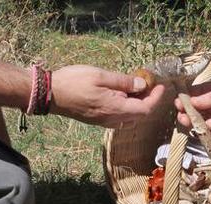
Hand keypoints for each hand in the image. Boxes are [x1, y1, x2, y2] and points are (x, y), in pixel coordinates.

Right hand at [51, 65, 165, 126]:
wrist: (49, 94)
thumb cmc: (74, 82)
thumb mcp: (101, 75)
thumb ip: (123, 82)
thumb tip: (142, 85)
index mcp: (116, 108)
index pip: (146, 108)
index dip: (156, 98)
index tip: (161, 86)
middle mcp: (113, 119)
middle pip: (140, 115)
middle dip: (148, 101)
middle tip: (150, 85)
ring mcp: (105, 121)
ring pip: (130, 118)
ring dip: (138, 105)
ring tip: (137, 88)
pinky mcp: (98, 120)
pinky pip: (120, 118)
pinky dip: (126, 107)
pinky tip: (122, 95)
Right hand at [174, 77, 210, 134]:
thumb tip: (192, 102)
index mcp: (208, 91)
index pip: (190, 97)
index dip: (183, 102)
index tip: (179, 106)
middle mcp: (210, 105)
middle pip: (191, 113)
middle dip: (187, 117)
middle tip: (187, 120)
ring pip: (200, 125)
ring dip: (202, 126)